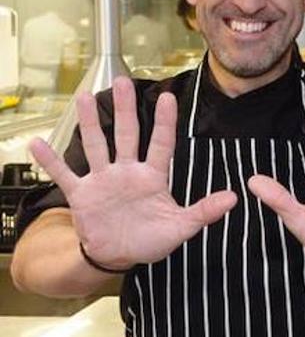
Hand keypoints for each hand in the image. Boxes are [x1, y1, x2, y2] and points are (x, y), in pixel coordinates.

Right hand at [28, 76, 236, 269]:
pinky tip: (37, 143)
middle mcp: (127, 172)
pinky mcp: (82, 194)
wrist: (119, 255)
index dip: (165, 122)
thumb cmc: (152, 240)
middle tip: (123, 81)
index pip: (162, 144)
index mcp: (153, 177)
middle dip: (127, 109)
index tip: (168, 98)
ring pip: (96, 145)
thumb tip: (234, 198)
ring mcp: (103, 180)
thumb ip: (204, 212)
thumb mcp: (181, 227)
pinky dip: (50, 161)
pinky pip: (63, 174)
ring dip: (91, 123)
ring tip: (85, 97)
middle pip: (127, 135)